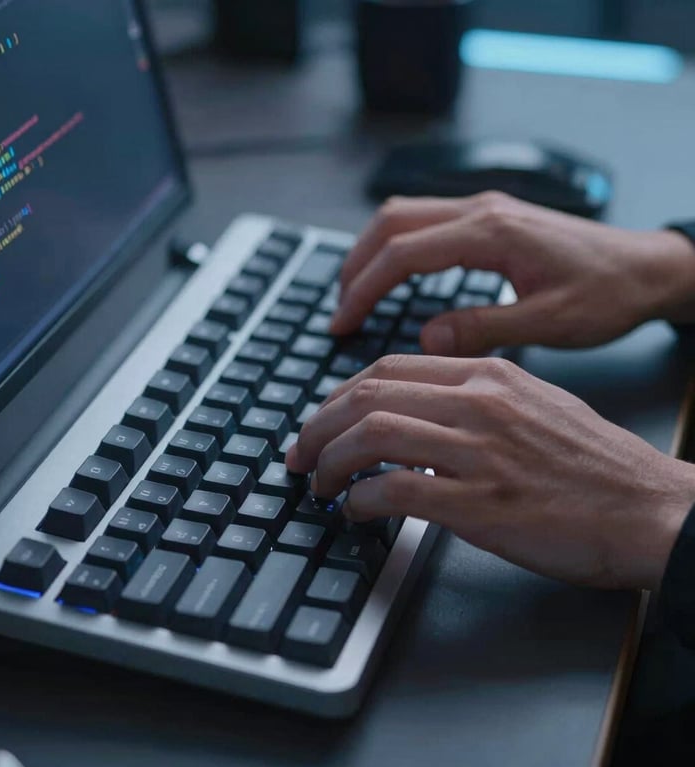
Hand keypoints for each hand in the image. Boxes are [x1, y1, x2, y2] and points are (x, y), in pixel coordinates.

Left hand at [285, 355, 694, 588]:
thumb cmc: (594, 465)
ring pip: (371, 435)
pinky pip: (394, 490)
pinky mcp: (481, 503)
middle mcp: (478, 403)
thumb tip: (416, 419)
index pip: (387, 368)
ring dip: (329, 461)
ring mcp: (478, 451)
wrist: (651, 510)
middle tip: (299, 453)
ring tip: (318, 485)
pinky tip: (354, 511)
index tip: (321, 419)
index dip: (340, 394)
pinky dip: (360, 500)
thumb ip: (472, 402)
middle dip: (318, 425)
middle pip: (367, 394)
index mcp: (488, 375)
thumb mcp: (532, 407)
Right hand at [331, 193, 694, 354]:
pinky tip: (395, 276)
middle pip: (391, 222)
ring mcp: (485, 209)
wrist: (646, 267)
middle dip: (355, 265)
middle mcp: (482, 210)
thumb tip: (427, 339)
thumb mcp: (549, 322)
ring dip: (372, 251)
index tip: (342, 322)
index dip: (364, 289)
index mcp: (492, 232)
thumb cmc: (608, 293)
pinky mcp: (490, 218)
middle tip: (339, 309)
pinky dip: (397, 247)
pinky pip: (426, 221)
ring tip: (356, 293)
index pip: (403, 254)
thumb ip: (484, 329)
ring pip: (404, 214)